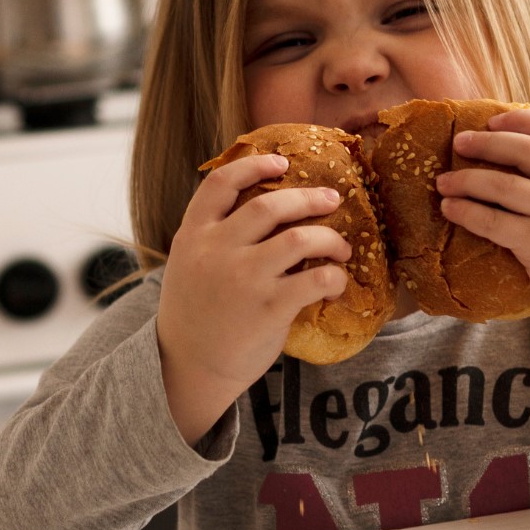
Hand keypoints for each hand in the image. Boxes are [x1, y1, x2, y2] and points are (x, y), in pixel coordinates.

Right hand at [157, 154, 351, 443]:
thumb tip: (269, 208)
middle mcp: (216, 251)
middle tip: (332, 199)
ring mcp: (243, 279)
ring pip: (299, 237)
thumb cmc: (196, 313)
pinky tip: (335, 282)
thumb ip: (215, 236)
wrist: (188, 367)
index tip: (281, 163)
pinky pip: (316, 278)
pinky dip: (334, 276)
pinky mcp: (269, 308)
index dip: (253, 166)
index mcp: (193, 235)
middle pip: (270, 206)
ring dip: (330, 237)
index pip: (220, 184)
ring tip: (341, 247)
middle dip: (308, 198)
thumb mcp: (189, 264)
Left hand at [434, 108, 529, 366]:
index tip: (493, 120)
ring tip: (444, 182)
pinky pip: (493, 221)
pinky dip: (466, 211)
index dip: (520, 120)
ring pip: (501, 184)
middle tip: (459, 143)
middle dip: (485, 142)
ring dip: (465, 179)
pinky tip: (450, 209)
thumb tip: (527, 155)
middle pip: (524, 149)